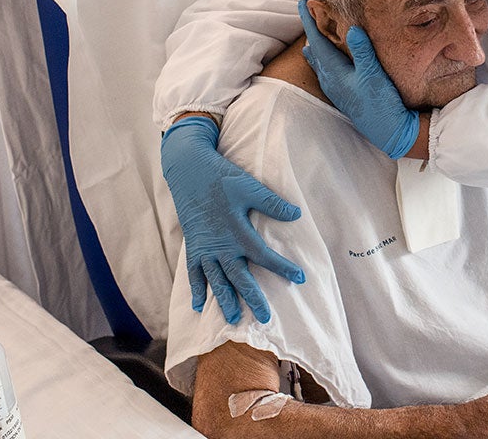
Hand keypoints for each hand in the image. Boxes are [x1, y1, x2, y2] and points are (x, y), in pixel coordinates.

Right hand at [161, 116, 304, 324]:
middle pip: (238, 277)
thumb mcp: (249, 187)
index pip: (263, 256)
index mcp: (237, 231)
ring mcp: (204, 247)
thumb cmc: (221, 177)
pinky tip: (199, 305)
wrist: (188, 169)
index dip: (282, 268)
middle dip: (252, 298)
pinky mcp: (192, 245)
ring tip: (232, 319)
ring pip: (216, 280)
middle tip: (263, 318)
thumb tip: (296, 214)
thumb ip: (272, 203)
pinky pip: (193, 273)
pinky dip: (196, 289)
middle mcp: (220, 245)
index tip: (299, 278)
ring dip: (224, 300)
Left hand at [298, 0, 418, 158]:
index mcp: (334, 72)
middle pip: (315, 50)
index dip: (309, 20)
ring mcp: (336, 88)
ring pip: (320, 62)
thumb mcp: (374, 74)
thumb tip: (351, 28)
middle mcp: (330, 80)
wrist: (389, 131)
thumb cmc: (381, 103)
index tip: (303, 3)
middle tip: (310, 13)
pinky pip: (328, 70)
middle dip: (312, 31)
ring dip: (318, 46)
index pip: (316, 40)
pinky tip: (332, 59)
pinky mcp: (344, 94)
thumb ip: (362, 51)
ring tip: (315, 33)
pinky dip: (326, 58)